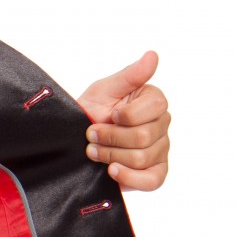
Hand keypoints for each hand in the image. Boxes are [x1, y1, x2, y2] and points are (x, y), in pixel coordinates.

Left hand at [77, 51, 169, 191]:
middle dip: (110, 137)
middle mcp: (162, 126)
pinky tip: (111, 171)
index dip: (125, 115)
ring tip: (93, 150)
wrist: (74, 140)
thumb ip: (130, 76)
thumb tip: (153, 55)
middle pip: (144, 137)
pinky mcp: (153, 174)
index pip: (155, 107)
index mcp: (155, 102)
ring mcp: (160, 151)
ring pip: (141, 158)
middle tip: (91, 135)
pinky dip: (129, 177)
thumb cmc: (91, 111)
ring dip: (110, 155)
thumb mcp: (104, 90)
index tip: (109, 114)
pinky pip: (152, 181)